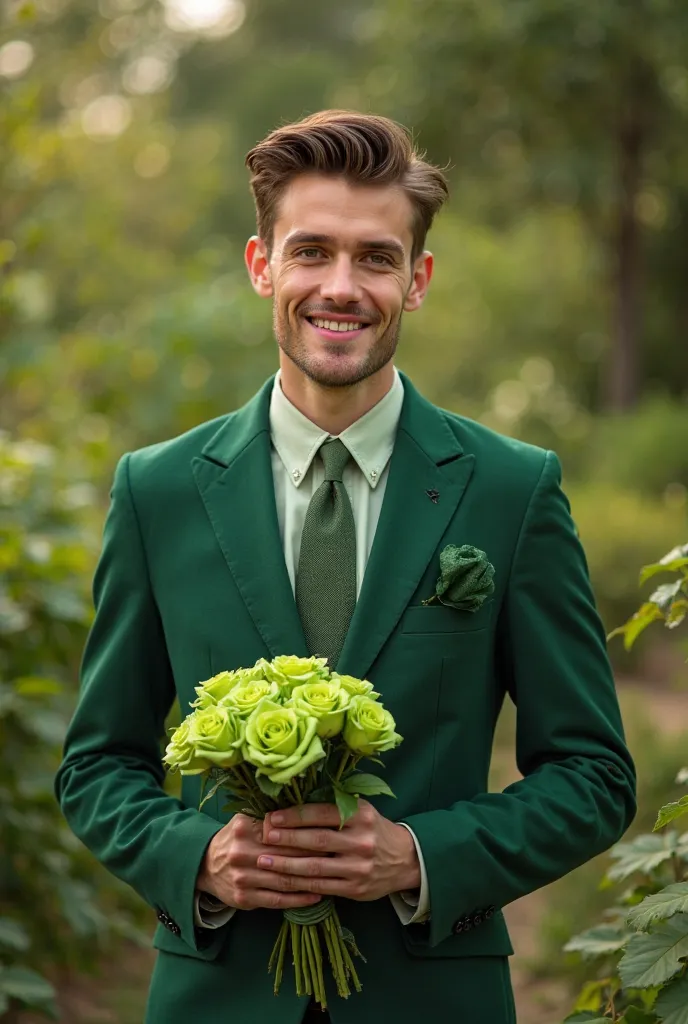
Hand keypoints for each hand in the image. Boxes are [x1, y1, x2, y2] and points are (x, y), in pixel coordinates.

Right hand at [197, 813, 322, 911]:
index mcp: (245, 829)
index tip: (330, 833)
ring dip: (311, 879)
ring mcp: (242, 878)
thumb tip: (304, 809)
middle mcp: (241, 853)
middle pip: (286, 855)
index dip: (307, 833)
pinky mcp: (244, 899)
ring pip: (284, 880)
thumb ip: (268, 816)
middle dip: (314, 856)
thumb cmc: (235, 839)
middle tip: (338, 855)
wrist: (204, 866)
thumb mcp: (245, 820)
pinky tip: (317, 895)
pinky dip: (299, 899)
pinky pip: (277, 900)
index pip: (282, 831)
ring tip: (333, 876)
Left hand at [258, 801, 420, 900]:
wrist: (405, 859)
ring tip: (264, 861)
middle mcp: (361, 841)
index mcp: (360, 816)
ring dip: (286, 864)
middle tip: (263, 837)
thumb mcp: (361, 811)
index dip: (295, 816)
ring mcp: (358, 867)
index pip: (322, 814)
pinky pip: (321, 887)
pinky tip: (282, 879)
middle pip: (316, 840)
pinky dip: (299, 883)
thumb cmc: (372, 830)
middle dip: (286, 839)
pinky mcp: (355, 888)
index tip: (272, 817)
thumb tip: (292, 804)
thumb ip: (334, 809)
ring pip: (315, 867)